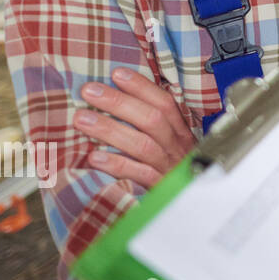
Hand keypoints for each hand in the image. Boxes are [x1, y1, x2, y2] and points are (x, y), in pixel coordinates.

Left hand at [75, 67, 194, 189]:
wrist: (195, 206)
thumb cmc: (176, 169)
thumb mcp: (172, 144)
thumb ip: (153, 126)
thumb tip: (120, 99)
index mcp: (180, 132)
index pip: (164, 103)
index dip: (142, 87)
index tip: (117, 73)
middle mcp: (176, 146)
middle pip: (151, 119)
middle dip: (119, 102)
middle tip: (90, 91)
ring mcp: (168, 167)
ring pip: (142, 144)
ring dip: (111, 129)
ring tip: (82, 119)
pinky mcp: (158, 188)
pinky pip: (138, 175)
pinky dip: (117, 165)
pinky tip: (95, 158)